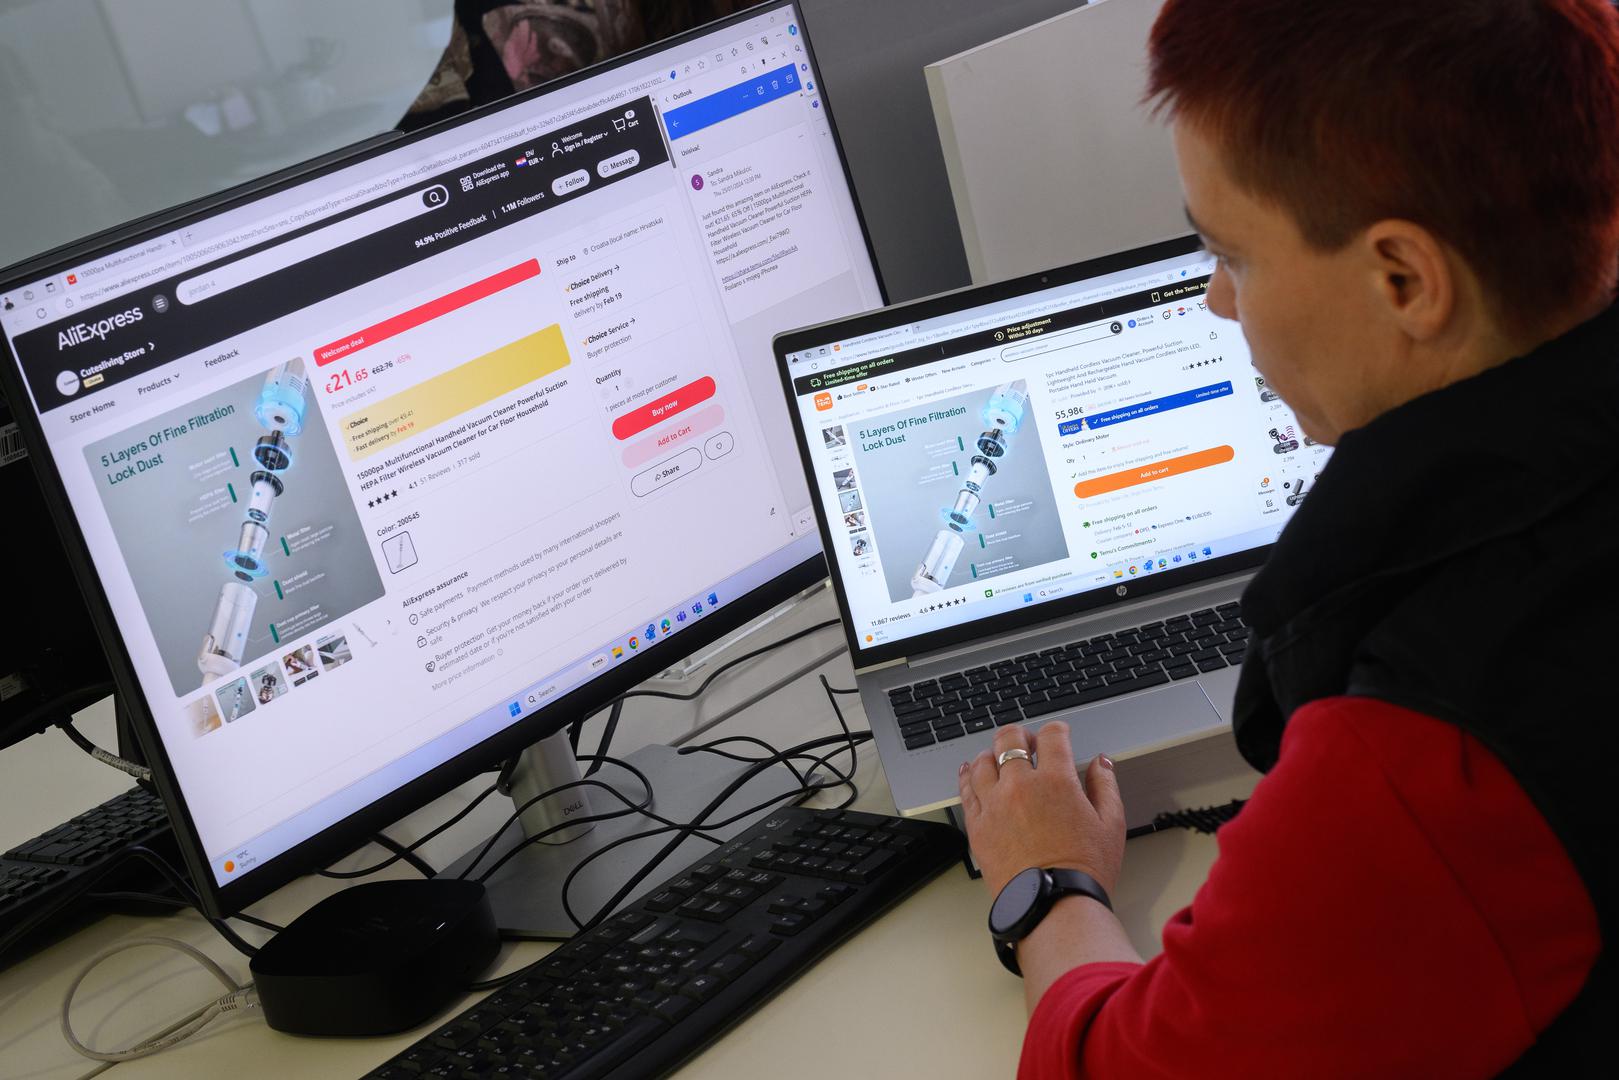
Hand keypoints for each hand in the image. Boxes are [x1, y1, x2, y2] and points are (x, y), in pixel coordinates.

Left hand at [957, 721, 1125, 899]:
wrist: (1052, 905)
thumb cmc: (1083, 871)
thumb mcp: (1111, 824)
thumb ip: (1105, 786)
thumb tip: (1102, 763)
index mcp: (1056, 781)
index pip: (1052, 736)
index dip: (1057, 730)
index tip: (1058, 735)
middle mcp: (1020, 786)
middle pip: (1009, 739)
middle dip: (1019, 735)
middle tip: (1026, 742)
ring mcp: (994, 805)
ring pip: (982, 761)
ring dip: (991, 753)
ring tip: (997, 757)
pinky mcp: (977, 826)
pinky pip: (965, 790)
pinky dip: (967, 776)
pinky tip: (970, 772)